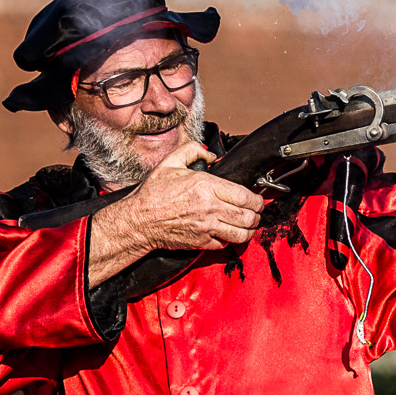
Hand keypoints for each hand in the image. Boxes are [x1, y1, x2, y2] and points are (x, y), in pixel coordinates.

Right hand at [109, 141, 263, 253]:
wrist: (139, 221)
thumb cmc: (153, 193)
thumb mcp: (171, 162)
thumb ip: (193, 151)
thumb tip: (211, 154)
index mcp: (205, 186)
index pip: (244, 196)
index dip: (256, 199)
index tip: (256, 199)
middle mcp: (209, 208)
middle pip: (248, 216)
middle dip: (256, 215)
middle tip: (255, 212)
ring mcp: (207, 227)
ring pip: (242, 233)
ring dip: (249, 230)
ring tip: (247, 224)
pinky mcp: (202, 242)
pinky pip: (226, 244)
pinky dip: (230, 239)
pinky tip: (227, 232)